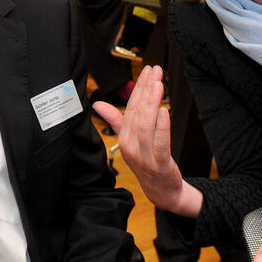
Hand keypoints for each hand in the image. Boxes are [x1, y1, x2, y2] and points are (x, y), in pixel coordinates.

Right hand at [96, 66, 201, 215]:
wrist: (161, 191)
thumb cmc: (148, 162)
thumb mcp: (131, 139)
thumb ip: (116, 119)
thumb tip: (97, 104)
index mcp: (124, 137)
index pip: (130, 107)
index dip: (138, 87)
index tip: (147, 70)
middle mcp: (130, 145)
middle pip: (137, 113)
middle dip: (146, 89)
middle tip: (154, 71)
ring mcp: (143, 155)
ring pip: (146, 125)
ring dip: (152, 103)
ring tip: (159, 84)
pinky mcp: (159, 164)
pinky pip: (159, 143)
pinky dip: (161, 127)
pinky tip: (164, 111)